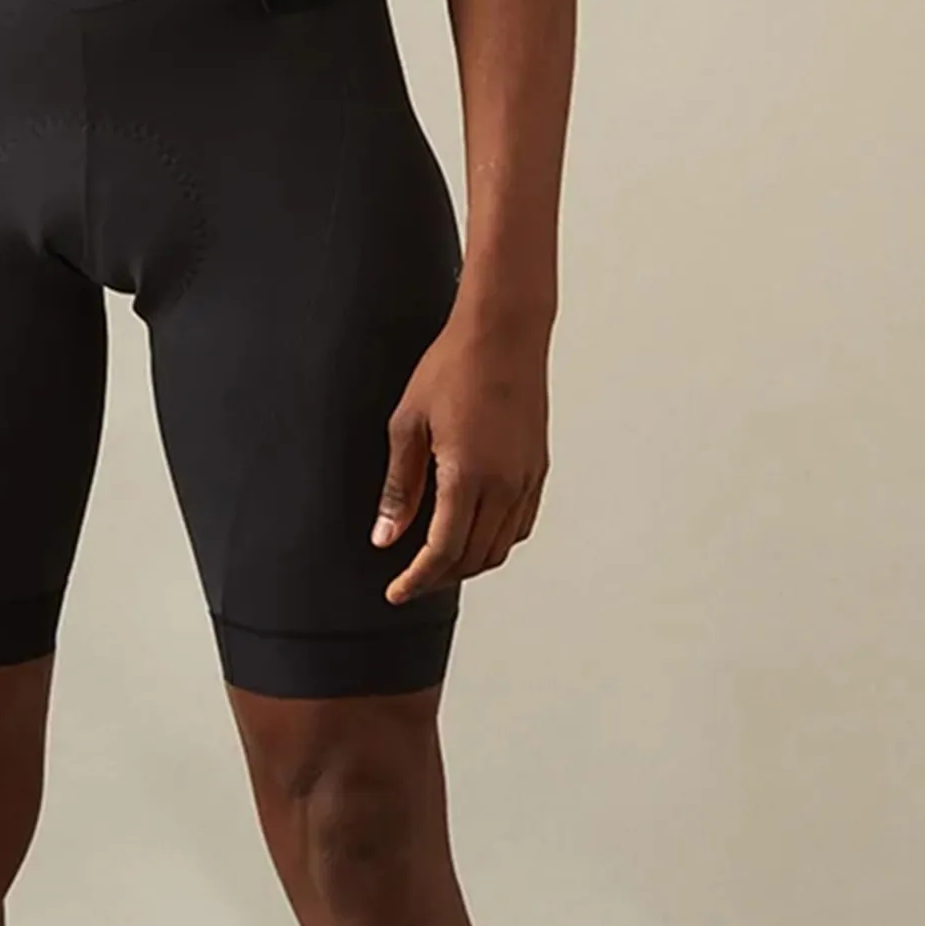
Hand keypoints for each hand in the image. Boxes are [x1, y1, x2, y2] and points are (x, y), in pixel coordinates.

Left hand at [374, 299, 550, 603]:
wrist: (503, 333)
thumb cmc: (452, 367)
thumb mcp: (408, 423)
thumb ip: (400, 486)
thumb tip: (385, 536)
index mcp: (467, 477)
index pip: (442, 553)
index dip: (417, 579)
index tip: (396, 592)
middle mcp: (504, 486)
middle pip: (473, 558)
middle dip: (439, 577)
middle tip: (410, 578)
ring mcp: (526, 479)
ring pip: (500, 547)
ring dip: (469, 563)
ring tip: (437, 560)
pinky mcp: (538, 468)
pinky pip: (520, 524)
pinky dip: (496, 541)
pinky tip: (473, 530)